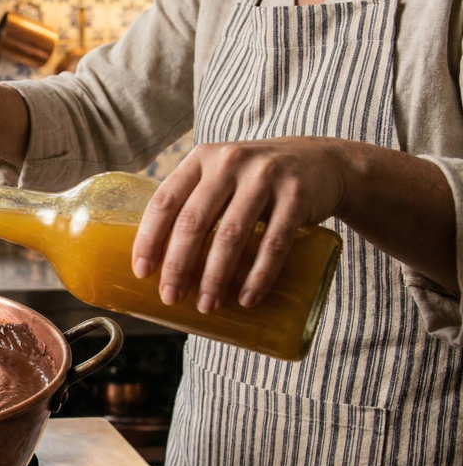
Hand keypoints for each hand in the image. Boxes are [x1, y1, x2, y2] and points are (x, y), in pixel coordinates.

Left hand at [130, 137, 350, 312]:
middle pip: (194, 222)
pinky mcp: (297, 196)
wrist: (323, 162)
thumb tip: (158, 262)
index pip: (164, 200)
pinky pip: (274, 242)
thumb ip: (193, 202)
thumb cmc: (255, 180)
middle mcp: (229, 162)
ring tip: (207, 305)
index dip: (149, 238)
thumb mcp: (222, 176)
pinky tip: (247, 298)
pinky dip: (259, 275)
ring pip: (231, 235)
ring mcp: (265, 177)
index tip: (142, 272)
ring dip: (215, 277)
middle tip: (171, 297)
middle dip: (178, 265)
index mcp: (201, 159)